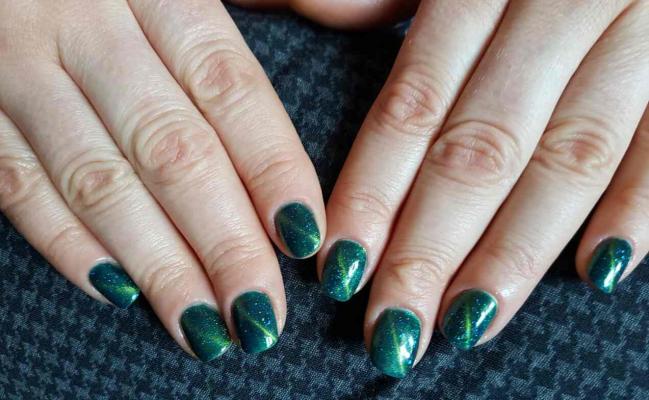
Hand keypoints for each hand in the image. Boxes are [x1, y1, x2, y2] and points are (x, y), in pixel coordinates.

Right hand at [0, 1, 324, 359]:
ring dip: (157, 264)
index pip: (230, 89)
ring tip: (203, 326)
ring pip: (98, 181)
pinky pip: (13, 183)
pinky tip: (117, 290)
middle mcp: (87, 23)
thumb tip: (370, 17)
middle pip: (173, 150)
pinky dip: (66, 243)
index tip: (305, 238)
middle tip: (260, 312)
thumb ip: (267, 0)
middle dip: (223, 242)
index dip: (272, 169)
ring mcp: (18, 63)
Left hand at [240, 0, 648, 376]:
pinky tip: (596, 270)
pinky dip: (639, 206)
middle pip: (481, 147)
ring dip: (515, 252)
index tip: (341, 266)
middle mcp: (557, 4)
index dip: (374, 190)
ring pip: (568, 158)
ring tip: (466, 322)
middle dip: (431, 246)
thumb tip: (294, 10)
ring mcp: (635, 31)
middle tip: (392, 328)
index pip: (414, 104)